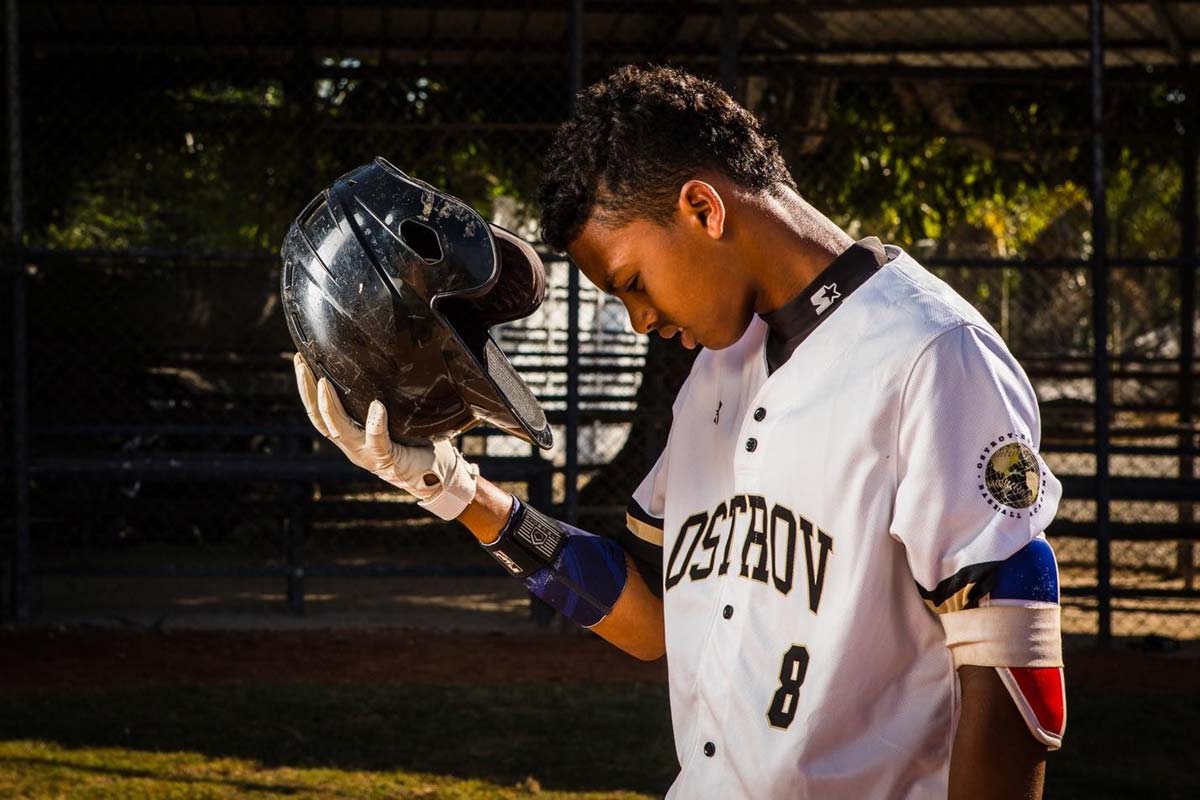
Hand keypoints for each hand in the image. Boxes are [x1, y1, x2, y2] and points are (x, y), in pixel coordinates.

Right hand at [293, 353, 478, 519]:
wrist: (437, 479)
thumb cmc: (418, 444)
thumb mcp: (396, 418)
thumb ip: (387, 398)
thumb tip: (388, 361)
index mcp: (350, 436)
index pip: (319, 412)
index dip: (306, 389)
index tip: (299, 359)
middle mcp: (353, 446)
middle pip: (320, 419)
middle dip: (307, 391)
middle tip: (300, 363)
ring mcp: (368, 455)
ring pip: (340, 431)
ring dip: (330, 406)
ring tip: (324, 382)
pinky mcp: (388, 461)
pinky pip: (379, 442)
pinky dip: (376, 425)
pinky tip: (376, 407)